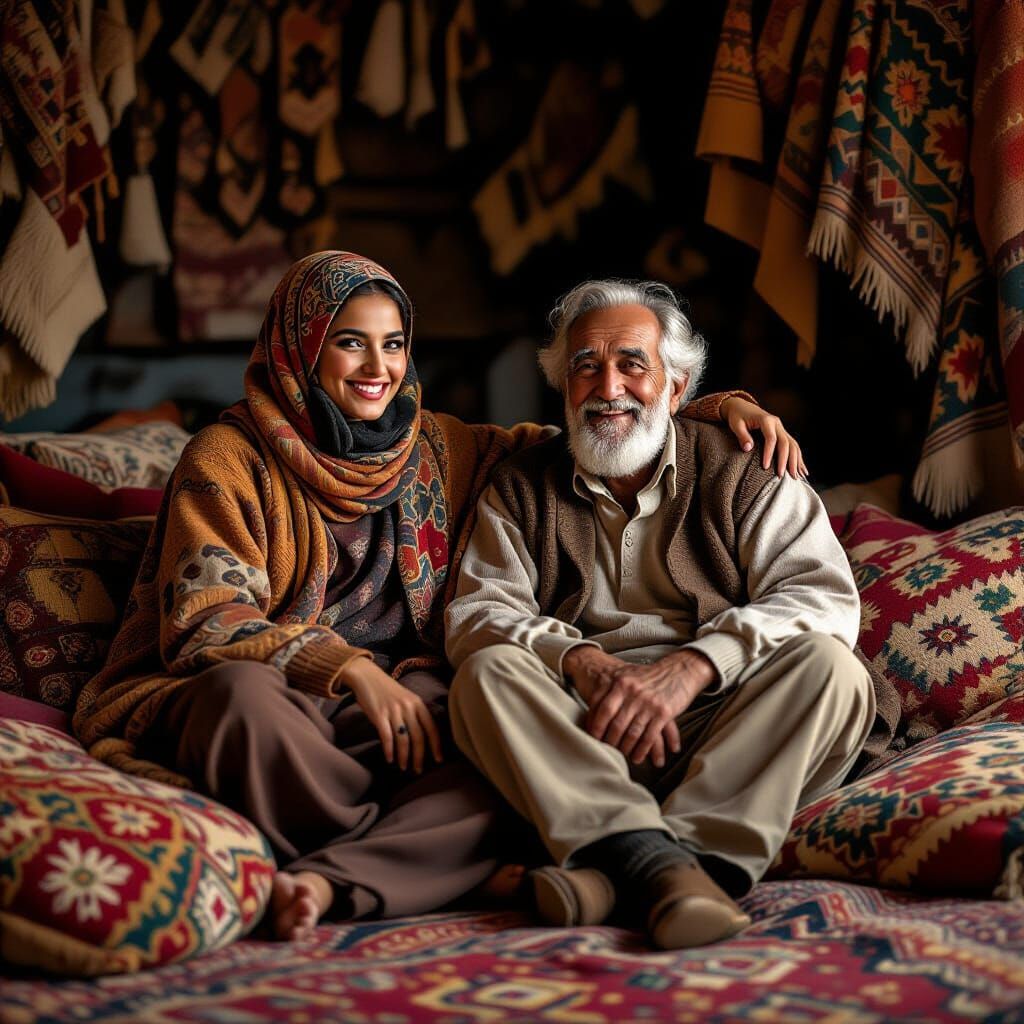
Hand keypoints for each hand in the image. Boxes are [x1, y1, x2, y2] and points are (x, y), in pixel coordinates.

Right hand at [340, 657, 442, 771]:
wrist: (367, 676)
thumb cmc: (387, 690)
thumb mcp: (406, 698)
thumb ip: (414, 714)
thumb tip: (420, 738)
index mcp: (418, 703)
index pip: (432, 727)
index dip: (436, 745)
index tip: (438, 759)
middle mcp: (408, 707)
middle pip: (418, 737)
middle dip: (419, 756)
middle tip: (418, 770)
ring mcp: (393, 711)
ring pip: (403, 739)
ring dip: (404, 756)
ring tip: (403, 767)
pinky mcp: (379, 715)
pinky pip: (387, 737)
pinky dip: (389, 750)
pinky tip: (389, 758)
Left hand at [567, 647, 716, 767]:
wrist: (678, 671)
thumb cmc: (648, 676)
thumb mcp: (626, 676)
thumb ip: (610, 690)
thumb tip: (591, 710)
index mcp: (621, 682)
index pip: (602, 707)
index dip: (595, 725)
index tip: (591, 737)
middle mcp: (633, 692)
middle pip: (616, 723)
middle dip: (609, 741)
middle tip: (606, 751)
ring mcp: (649, 703)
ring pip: (632, 733)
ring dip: (625, 748)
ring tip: (621, 756)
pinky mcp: (664, 712)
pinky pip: (649, 736)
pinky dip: (642, 750)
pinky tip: (637, 757)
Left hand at [720, 396, 807, 478]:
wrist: (742, 406)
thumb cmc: (737, 416)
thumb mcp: (736, 424)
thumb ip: (742, 436)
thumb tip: (748, 448)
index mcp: (766, 420)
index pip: (771, 438)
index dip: (769, 453)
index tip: (765, 467)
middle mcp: (777, 423)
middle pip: (786, 443)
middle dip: (785, 460)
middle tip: (781, 475)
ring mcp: (781, 428)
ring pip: (793, 444)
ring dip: (795, 461)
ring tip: (795, 476)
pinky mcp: (782, 432)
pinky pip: (793, 445)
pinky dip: (798, 457)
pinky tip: (802, 469)